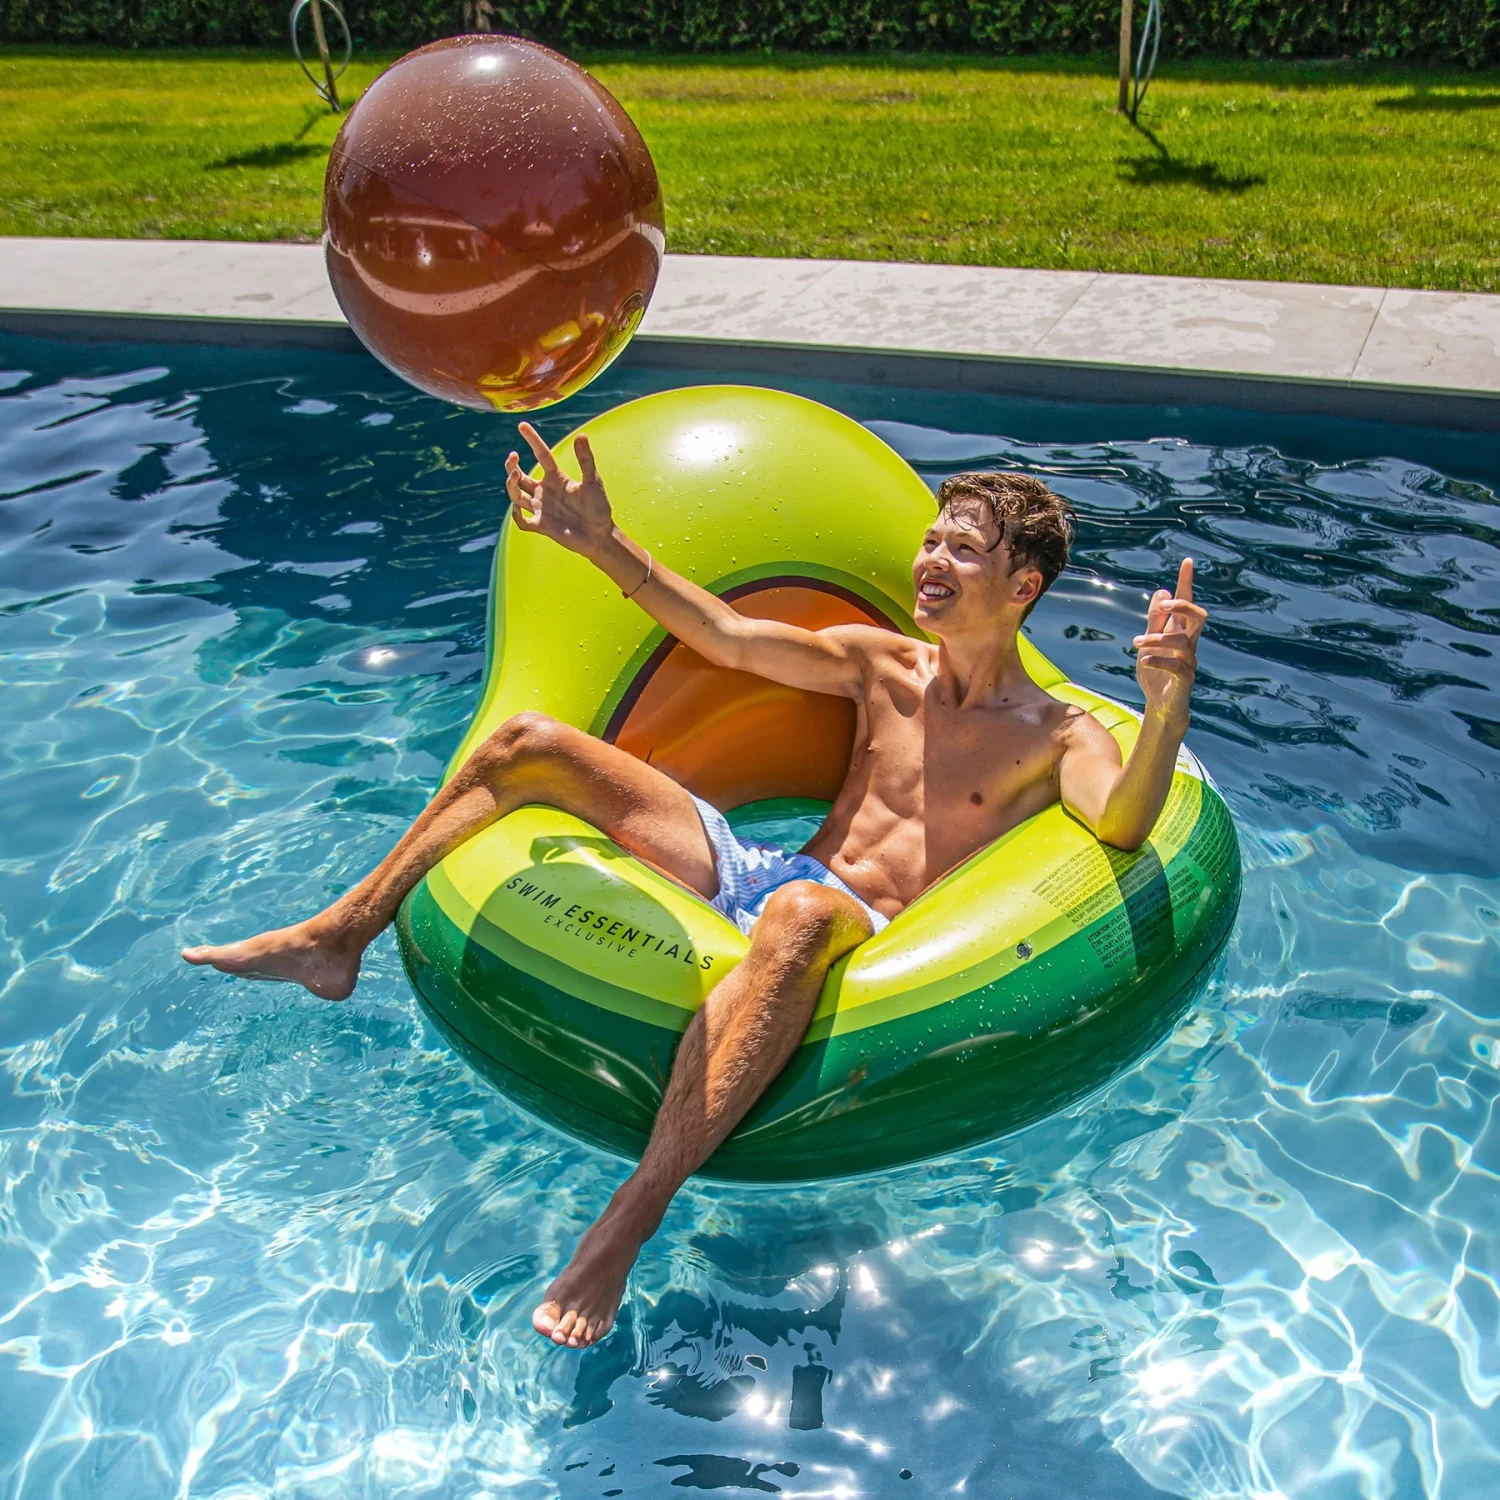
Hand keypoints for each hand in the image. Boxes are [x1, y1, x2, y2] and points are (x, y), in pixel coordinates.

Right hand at [505, 421, 612, 558]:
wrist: (600, 535)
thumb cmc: (598, 508)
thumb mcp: (593, 482)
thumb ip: (586, 460)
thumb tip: (581, 435)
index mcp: (556, 478)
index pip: (541, 454)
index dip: (532, 440)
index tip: (522, 425)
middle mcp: (545, 491)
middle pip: (520, 476)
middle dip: (511, 466)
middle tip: (513, 456)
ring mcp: (542, 508)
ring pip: (516, 495)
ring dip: (511, 484)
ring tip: (515, 474)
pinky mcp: (542, 525)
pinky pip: (522, 521)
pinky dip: (516, 515)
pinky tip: (518, 507)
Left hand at [1133, 558, 1205, 730]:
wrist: (1161, 706)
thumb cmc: (1157, 672)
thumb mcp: (1149, 643)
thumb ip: (1155, 620)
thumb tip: (1162, 592)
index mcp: (1180, 632)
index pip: (1186, 603)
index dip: (1187, 583)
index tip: (1187, 561)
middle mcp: (1189, 644)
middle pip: (1198, 617)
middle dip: (1185, 606)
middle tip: (1168, 604)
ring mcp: (1189, 661)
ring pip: (1182, 641)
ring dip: (1157, 638)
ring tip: (1136, 643)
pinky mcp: (1185, 680)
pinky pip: (1177, 666)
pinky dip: (1159, 660)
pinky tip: (1144, 660)